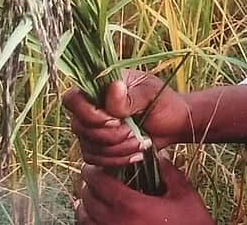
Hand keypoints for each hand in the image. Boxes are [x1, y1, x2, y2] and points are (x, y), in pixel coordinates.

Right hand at [63, 70, 192, 166]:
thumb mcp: (150, 94)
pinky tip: (136, 154)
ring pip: (87, 146)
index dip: (88, 113)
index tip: (114, 120)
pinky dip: (116, 160)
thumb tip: (113, 88)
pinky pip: (95, 160)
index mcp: (101, 86)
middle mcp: (92, 106)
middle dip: (108, 135)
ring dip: (116, 149)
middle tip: (133, 132)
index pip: (73, 98)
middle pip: (78, 126)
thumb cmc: (164, 102)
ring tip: (140, 142)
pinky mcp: (100, 146)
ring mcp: (94, 127)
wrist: (174, 123)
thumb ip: (129, 96)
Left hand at [75, 155, 215, 224]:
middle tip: (94, 176)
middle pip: (87, 200)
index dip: (93, 171)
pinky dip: (88, 221)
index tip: (95, 165)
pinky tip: (95, 216)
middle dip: (88, 185)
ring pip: (84, 219)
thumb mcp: (184, 195)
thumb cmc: (190, 223)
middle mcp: (115, 223)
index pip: (100, 183)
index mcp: (131, 206)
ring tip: (92, 195)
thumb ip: (170, 172)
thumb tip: (159, 155)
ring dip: (84, 204)